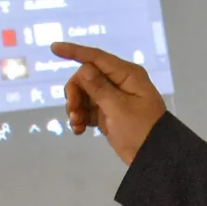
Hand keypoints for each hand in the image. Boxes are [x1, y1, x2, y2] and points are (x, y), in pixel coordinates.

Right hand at [52, 42, 166, 164]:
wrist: (153, 157)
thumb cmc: (141, 130)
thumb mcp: (119, 109)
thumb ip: (99, 88)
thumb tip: (84, 69)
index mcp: (127, 75)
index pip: (96, 58)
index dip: (74, 51)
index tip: (53, 48)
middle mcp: (119, 82)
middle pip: (85, 77)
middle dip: (75, 92)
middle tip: (73, 111)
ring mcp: (112, 98)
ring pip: (83, 94)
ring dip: (76, 108)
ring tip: (77, 125)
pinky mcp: (107, 114)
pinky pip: (87, 109)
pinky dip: (80, 117)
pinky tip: (79, 130)